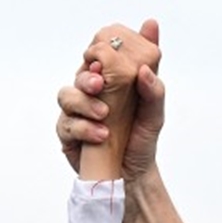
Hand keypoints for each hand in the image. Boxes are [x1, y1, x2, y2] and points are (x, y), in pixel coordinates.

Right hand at [57, 18, 163, 180]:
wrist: (132, 174)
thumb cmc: (141, 139)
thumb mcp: (154, 115)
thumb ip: (155, 89)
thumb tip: (144, 70)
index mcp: (112, 79)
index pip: (102, 52)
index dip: (102, 48)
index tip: (108, 53)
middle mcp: (92, 91)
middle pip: (80, 71)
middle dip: (87, 75)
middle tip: (99, 83)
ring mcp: (77, 111)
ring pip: (67, 95)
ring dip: (84, 102)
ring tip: (104, 115)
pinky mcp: (68, 132)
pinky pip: (66, 123)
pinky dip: (83, 128)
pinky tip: (101, 135)